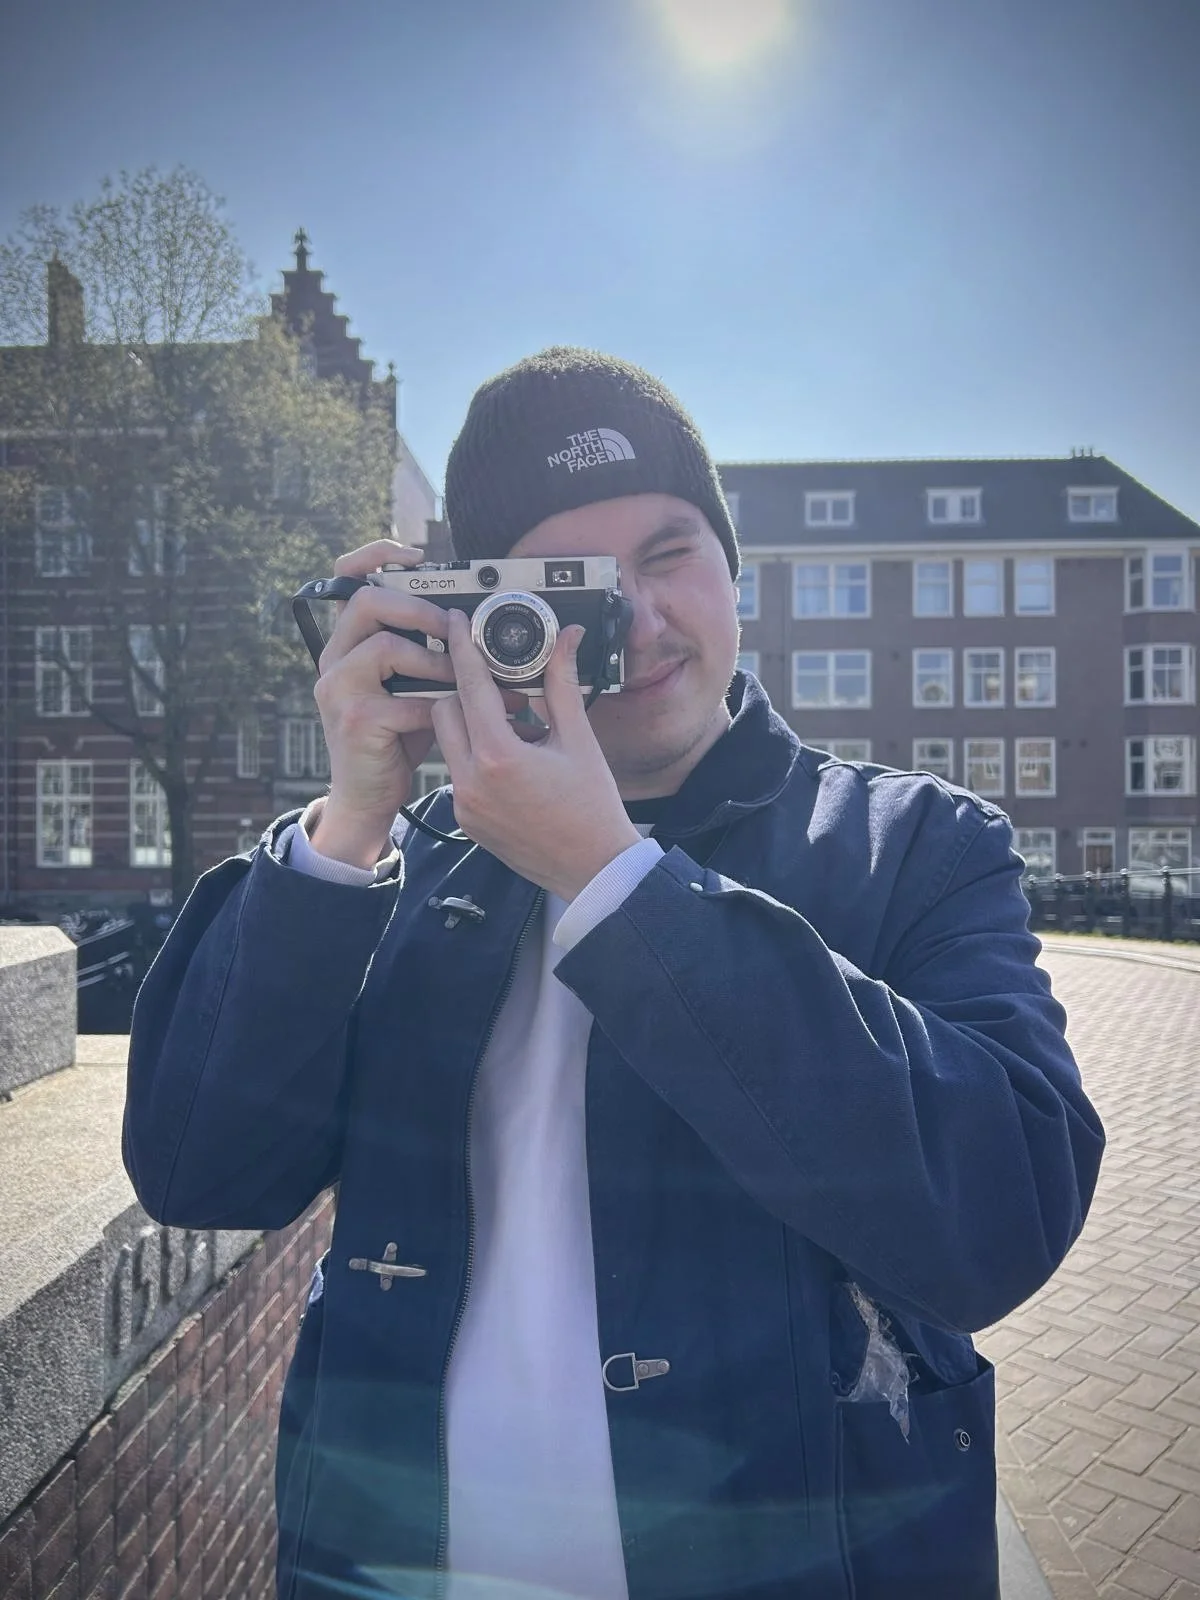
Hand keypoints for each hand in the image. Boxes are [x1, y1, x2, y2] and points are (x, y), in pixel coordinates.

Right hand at [309, 540, 453, 866]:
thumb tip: (477, 626)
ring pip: (386, 647)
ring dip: (434, 660)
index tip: (413, 554)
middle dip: (418, 609)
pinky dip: (440, 707)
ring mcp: (339, 689)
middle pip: (366, 603)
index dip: (376, 556)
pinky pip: (406, 700)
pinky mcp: (355, 720)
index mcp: (347, 643)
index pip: (347, 579)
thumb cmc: (395, 739)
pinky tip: (458, 717)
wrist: (367, 798)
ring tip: (463, 678)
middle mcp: (334, 659)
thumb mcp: (409, 687)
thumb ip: (428, 655)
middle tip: (452, 626)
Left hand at [432, 611, 640, 901]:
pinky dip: (476, 756)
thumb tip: (566, 640)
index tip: (456, 623)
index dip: (462, 648)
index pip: (470, 686)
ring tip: (515, 728)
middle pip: (445, 710)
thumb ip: (561, 684)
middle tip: (501, 687)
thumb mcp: (578, 739)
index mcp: (499, 757)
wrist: (593, 867)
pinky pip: (457, 772)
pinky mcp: (466, 819)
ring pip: (449, 742)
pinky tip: (511, 761)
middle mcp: (471, 782)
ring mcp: (464, 804)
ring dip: (471, 725)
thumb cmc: (592, 807)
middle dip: (467, 693)